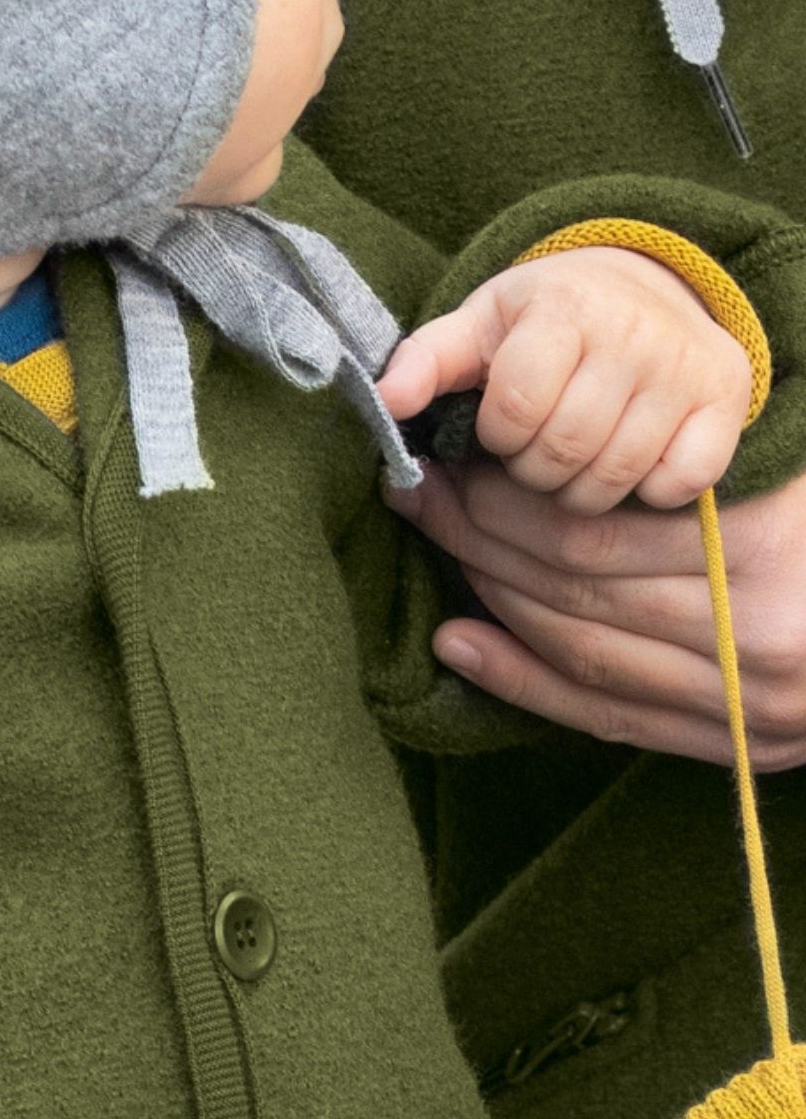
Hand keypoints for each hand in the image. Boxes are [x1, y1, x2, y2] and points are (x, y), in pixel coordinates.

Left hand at [377, 246, 754, 514]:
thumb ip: (426, 360)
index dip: (496, 433)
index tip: (496, 428)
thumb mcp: (478, 325)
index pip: (515, 406)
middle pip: (565, 449)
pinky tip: (625, 464)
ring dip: (579, 490)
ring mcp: (685, 369)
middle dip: (532, 470)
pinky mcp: (726, 404)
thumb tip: (382, 401)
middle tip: (530, 455)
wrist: (641, 290)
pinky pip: (679, 484)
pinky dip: (645, 492)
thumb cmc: (541, 318)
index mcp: (563, 307)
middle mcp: (633, 333)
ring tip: (567, 465)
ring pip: (618, 475)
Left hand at [381, 454, 805, 770]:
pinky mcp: (753, 747)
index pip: (587, 534)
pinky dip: (524, 680)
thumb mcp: (771, 464)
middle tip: (416, 491)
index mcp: (762, 555)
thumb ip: (676, 463)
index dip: (498, 498)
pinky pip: (611, 717)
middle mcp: (761, 643)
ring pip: (581, 651)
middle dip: (476, 536)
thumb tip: (552, 438)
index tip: (441, 454)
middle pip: (573, 590)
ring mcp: (759, 708)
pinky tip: (459, 641)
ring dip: (489, 596)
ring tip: (434, 541)